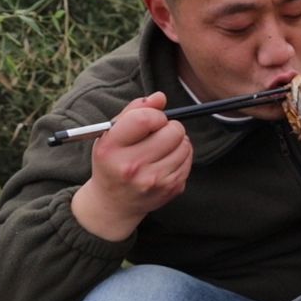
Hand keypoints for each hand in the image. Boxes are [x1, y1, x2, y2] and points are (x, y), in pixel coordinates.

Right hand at [71, 92, 192, 240]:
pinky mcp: (171, 189)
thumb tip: (160, 97)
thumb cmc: (112, 161)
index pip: (146, 119)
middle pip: (173, 131)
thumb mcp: (111, 135)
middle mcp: (131, 166)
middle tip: (159, 133)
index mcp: (112, 148)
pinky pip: (189, 160)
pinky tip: (166, 160)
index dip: (156, 115)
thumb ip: (134, 111)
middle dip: (170, 127)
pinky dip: (181, 155)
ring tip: (161, 147)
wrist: (113, 203)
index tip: (153, 120)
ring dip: (177, 141)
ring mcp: (153, 180)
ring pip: (185, 144)